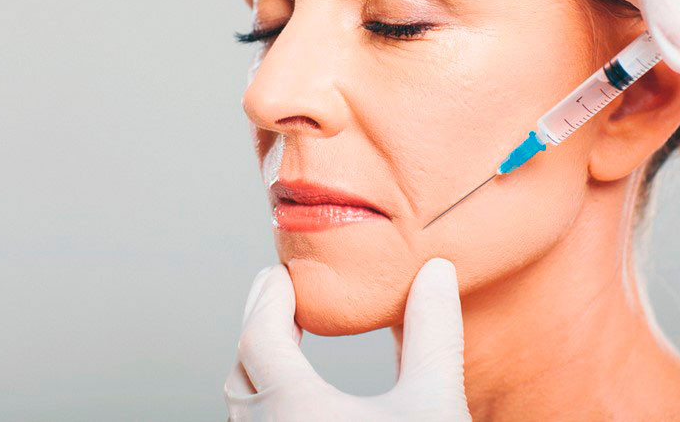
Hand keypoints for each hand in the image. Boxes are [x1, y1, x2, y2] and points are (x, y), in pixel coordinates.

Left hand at [224, 258, 470, 420]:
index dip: (269, 300)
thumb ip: (433, 334)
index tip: (285, 275)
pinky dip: (266, 402)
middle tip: (281, 297)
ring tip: (287, 342)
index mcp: (294, 408)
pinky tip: (298, 401)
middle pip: (242, 371)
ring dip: (259, 368)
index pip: (258, 338)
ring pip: (243, 407)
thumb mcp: (433, 401)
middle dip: (259, 327)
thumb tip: (437, 272)